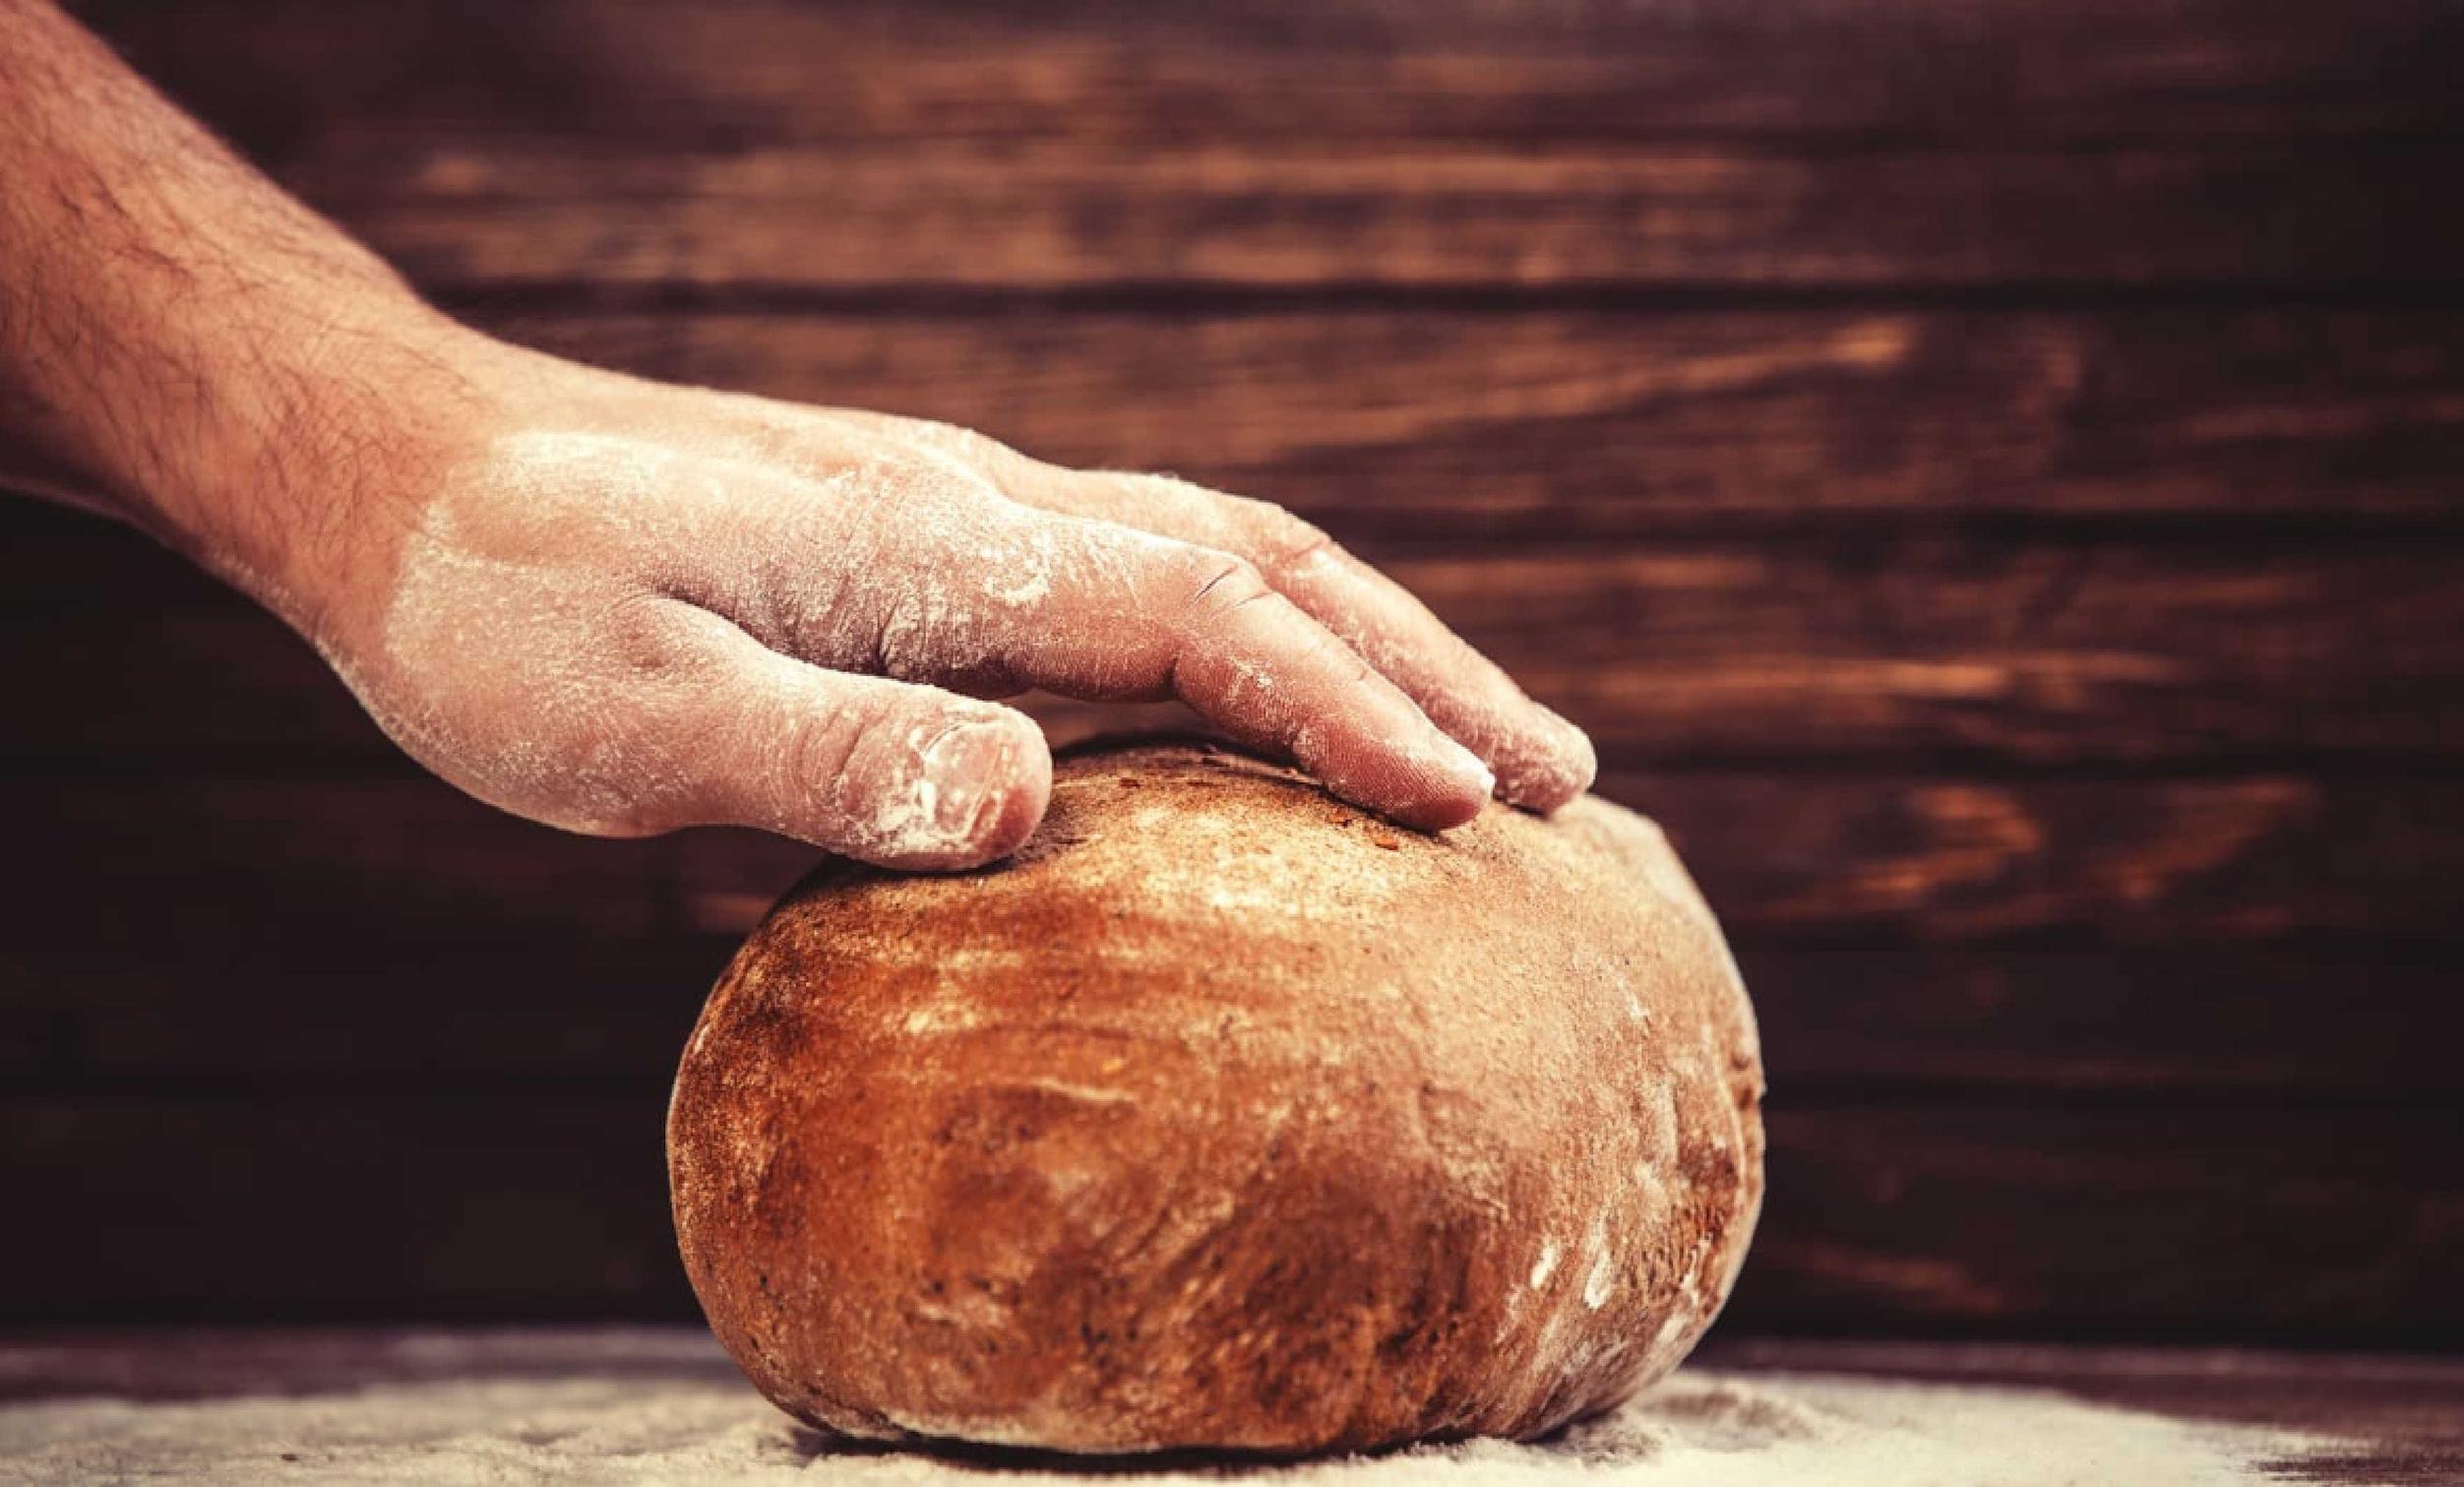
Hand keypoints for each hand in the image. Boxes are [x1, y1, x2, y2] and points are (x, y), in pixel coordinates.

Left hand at [287, 335, 1594, 869]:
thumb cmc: (494, 610)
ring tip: (1476, 750)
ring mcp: (966, 527)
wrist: (400, 477)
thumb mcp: (620, 713)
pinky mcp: (931, 560)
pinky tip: (1274, 717)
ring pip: (1220, 566)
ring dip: (1364, 650)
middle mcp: (986, 513)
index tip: (1475, 805)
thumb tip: (1027, 806)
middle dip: (1421, 669)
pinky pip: (1143, 595)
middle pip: (1261, 566)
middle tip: (1564, 780)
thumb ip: (820, 753)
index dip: (1349, 707)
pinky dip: (1259, 653)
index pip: (1202, 612)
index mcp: (942, 544)